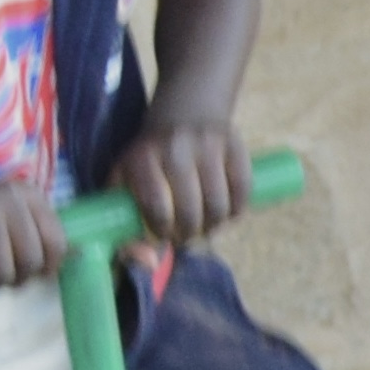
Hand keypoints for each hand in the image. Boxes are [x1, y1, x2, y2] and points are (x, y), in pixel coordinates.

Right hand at [0, 182, 69, 291]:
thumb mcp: (8, 219)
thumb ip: (39, 234)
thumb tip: (83, 256)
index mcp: (28, 194)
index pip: (56, 241)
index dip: (46, 268)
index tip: (28, 272)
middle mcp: (7, 195)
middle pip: (31, 261)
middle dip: (14, 279)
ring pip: (3, 270)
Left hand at [119, 116, 252, 245]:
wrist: (187, 107)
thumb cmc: (152, 154)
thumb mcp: (127, 177)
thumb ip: (126, 221)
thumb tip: (149, 262)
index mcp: (143, 157)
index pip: (157, 207)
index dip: (163, 230)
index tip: (164, 233)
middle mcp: (175, 149)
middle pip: (191, 211)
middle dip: (190, 233)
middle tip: (187, 235)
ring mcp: (208, 145)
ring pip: (219, 206)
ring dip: (214, 226)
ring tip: (207, 227)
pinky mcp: (234, 145)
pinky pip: (242, 191)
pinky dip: (237, 210)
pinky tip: (227, 214)